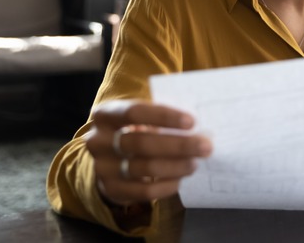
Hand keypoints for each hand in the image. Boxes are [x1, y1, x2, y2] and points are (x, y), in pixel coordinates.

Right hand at [85, 100, 212, 205]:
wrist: (109, 161)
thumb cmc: (134, 131)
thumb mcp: (141, 118)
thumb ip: (161, 118)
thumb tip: (199, 123)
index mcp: (105, 115)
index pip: (134, 112)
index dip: (164, 116)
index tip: (191, 122)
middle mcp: (98, 140)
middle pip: (142, 143)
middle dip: (178, 145)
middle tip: (205, 146)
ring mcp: (102, 167)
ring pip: (144, 168)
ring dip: (176, 166)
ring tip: (194, 163)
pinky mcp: (111, 189)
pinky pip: (144, 192)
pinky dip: (166, 185)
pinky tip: (180, 179)